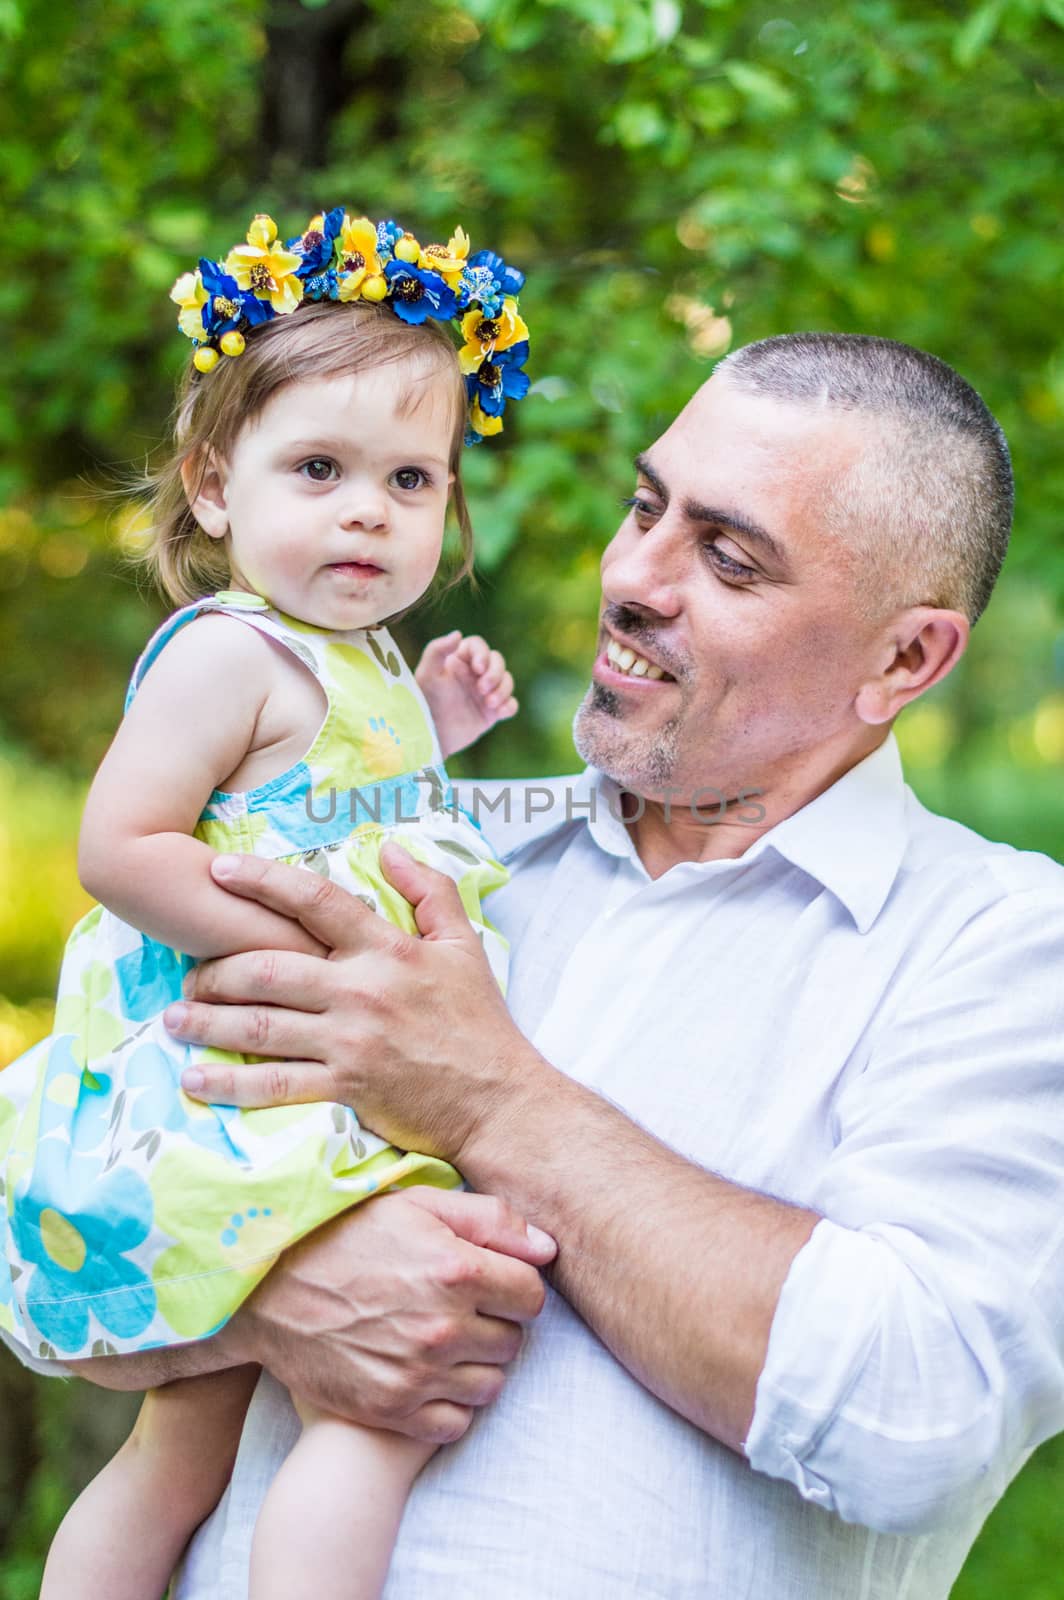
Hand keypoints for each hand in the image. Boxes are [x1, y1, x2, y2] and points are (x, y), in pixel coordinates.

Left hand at [166, 846, 546, 1161]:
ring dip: (208, 1021)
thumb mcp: (464, 945)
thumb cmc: (479, 1022)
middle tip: (188, 972)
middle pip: (267, 968)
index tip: (220, 870)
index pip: (315, 903)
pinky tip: (195, 1080)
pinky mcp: (345, 1089)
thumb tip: (392, 848)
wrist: (499, 1099)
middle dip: (216, 968)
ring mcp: (349, 1043)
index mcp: (388, 950)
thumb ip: (429, 891)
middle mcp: (360, 991)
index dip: (263, 882)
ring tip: (174, 1019)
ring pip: (260, 1026)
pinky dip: (229, 1084)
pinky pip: (275, 1085)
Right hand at [219, 1187, 555, 1442]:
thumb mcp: (417, 1205)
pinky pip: (456, 1423)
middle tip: (460, 1308)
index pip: (532, 1295)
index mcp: (457, 1269)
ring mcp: (418, 1373)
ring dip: (476, 1365)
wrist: (267, 1290)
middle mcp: (444, 1326)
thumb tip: (548, 1249)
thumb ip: (490, 1221)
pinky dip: (450, 1404)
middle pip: (513, 1341)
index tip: (490, 1281)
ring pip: (491, 1384)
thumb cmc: (346, 1236)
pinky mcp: (392, 1409)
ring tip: (443, 1340)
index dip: (514, 1286)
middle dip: (495, 1323)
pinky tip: (427, 1375)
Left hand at [415, 631, 516, 758]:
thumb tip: (458, 633)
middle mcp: (474, 674)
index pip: (478, 646)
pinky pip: (511, 704)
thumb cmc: (424, 704)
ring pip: (507, 681)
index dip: (483, 654)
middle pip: (497, 661)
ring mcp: (485, 693)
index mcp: (459, 661)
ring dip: (503, 690)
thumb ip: (436, 650)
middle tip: (482, 689)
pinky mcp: (492, 712)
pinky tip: (499, 712)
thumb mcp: (426, 675)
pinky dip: (509, 706)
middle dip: (495, 673)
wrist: (430, 737)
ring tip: (488, 704)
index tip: (478, 668)